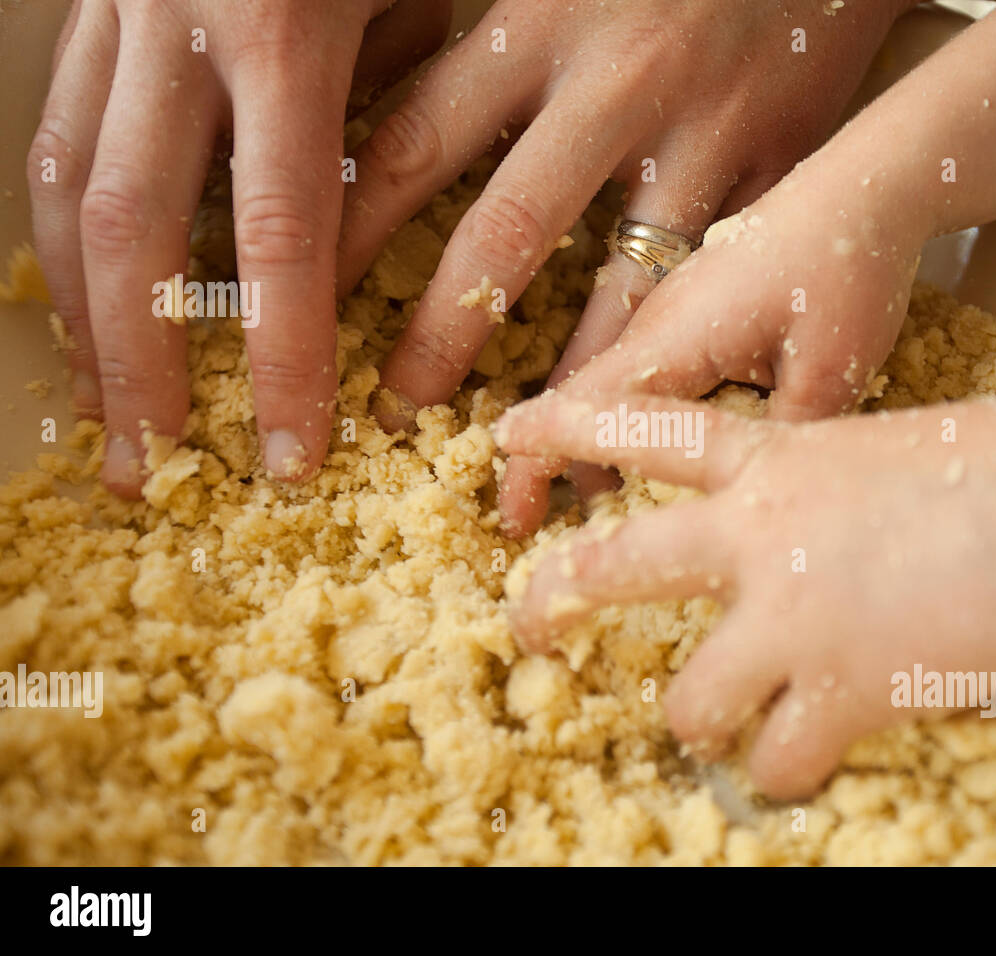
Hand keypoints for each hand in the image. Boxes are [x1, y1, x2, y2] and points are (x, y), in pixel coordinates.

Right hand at [29, 0, 450, 495]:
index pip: (278, 240)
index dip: (277, 359)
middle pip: (139, 234)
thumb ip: (406, 98)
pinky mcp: (82, 3)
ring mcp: (111, 13)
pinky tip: (80, 301)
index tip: (288, 454)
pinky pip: (57, 135)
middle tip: (152, 473)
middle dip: (142, 366)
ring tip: (101, 413)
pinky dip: (62, 230)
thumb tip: (394, 232)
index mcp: (283, 32)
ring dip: (79, 313)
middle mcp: (174, 27)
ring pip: (69, 187)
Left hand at [343, 0, 912, 436]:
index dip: (349, 236)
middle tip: (398, 408)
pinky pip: (721, 278)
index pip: (413, 145)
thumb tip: (353, 72)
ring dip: (571, 375)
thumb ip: (460, 23)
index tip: (304, 307)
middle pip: (505, 234)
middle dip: (442, 333)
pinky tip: (651, 405)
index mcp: (539, 21)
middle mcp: (615, 84)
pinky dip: (684, 349)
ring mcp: (703, 130)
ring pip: (623, 284)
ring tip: (531, 449)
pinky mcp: (779, 162)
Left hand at [494, 391, 995, 797]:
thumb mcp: (893, 453)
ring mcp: (791, 617)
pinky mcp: (837, 691)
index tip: (513, 428)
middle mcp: (761, 536)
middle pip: (616, 563)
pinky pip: (772, 761)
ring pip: (687, 699)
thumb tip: (814, 545)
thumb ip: (829, 492)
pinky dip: (783, 767)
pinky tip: (806, 754)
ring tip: (726, 719)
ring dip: (699, 716)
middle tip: (527, 616)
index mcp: (780, 460)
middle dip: (553, 594)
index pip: (651, 431)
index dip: (573, 426)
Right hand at [499, 130, 929, 534]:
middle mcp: (655, 319)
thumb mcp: (830, 374)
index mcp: (672, 336)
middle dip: (557, 467)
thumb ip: (777, 445)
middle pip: (584, 404)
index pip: (580, 411)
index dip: (537, 467)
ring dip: (603, 445)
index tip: (515, 520)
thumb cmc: (849, 265)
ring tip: (613, 508)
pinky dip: (639, 416)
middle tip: (551, 530)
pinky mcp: (697, 304)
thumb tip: (749, 506)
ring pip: (616, 389)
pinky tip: (669, 451)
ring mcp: (673, 307)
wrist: (872, 179)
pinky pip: (649, 370)